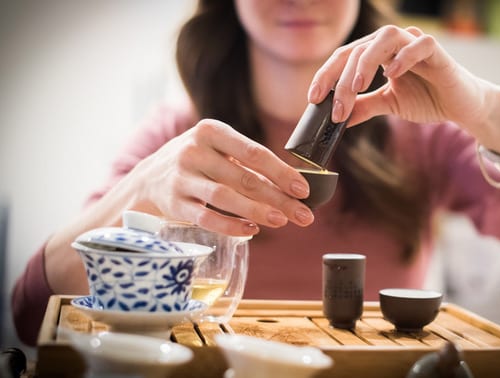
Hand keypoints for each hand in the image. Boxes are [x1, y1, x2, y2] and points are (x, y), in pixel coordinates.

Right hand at [130, 119, 313, 235]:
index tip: (304, 190)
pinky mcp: (173, 203)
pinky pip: (206, 218)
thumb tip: (293, 187)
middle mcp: (194, 151)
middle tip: (304, 215)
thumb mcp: (216, 149)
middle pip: (244, 178)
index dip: (282, 172)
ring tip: (282, 221)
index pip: (254, 153)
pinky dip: (231, 226)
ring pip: (225, 197)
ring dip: (258, 211)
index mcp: (211, 131)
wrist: (146, 179)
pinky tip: (252, 231)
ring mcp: (181, 177)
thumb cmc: (196, 163)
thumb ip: (248, 163)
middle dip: (279, 198)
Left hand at [308, 25, 494, 133]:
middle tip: (336, 107)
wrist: (461, 106)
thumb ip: (364, 107)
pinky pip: (419, 44)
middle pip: (358, 49)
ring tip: (356, 87)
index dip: (326, 76)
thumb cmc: (427, 99)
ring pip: (384, 38)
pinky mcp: (437, 51)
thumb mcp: (389, 104)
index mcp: (378, 54)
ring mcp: (415, 43)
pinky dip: (404, 56)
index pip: (345, 57)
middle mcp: (393, 44)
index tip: (313, 99)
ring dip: (366, 62)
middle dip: (341, 79)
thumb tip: (338, 118)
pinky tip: (392, 74)